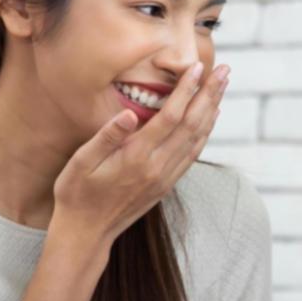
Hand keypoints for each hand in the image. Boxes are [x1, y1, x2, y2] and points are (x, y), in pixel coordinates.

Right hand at [50, 62, 228, 246]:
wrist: (86, 233)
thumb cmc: (76, 194)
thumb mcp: (80, 163)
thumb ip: (106, 136)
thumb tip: (130, 112)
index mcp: (136, 157)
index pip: (170, 117)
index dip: (186, 91)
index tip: (197, 67)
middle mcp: (157, 167)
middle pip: (192, 125)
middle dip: (209, 94)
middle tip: (225, 70)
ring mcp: (165, 178)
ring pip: (197, 139)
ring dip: (212, 110)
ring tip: (223, 86)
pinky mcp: (166, 185)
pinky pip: (193, 154)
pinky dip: (205, 133)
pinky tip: (210, 118)